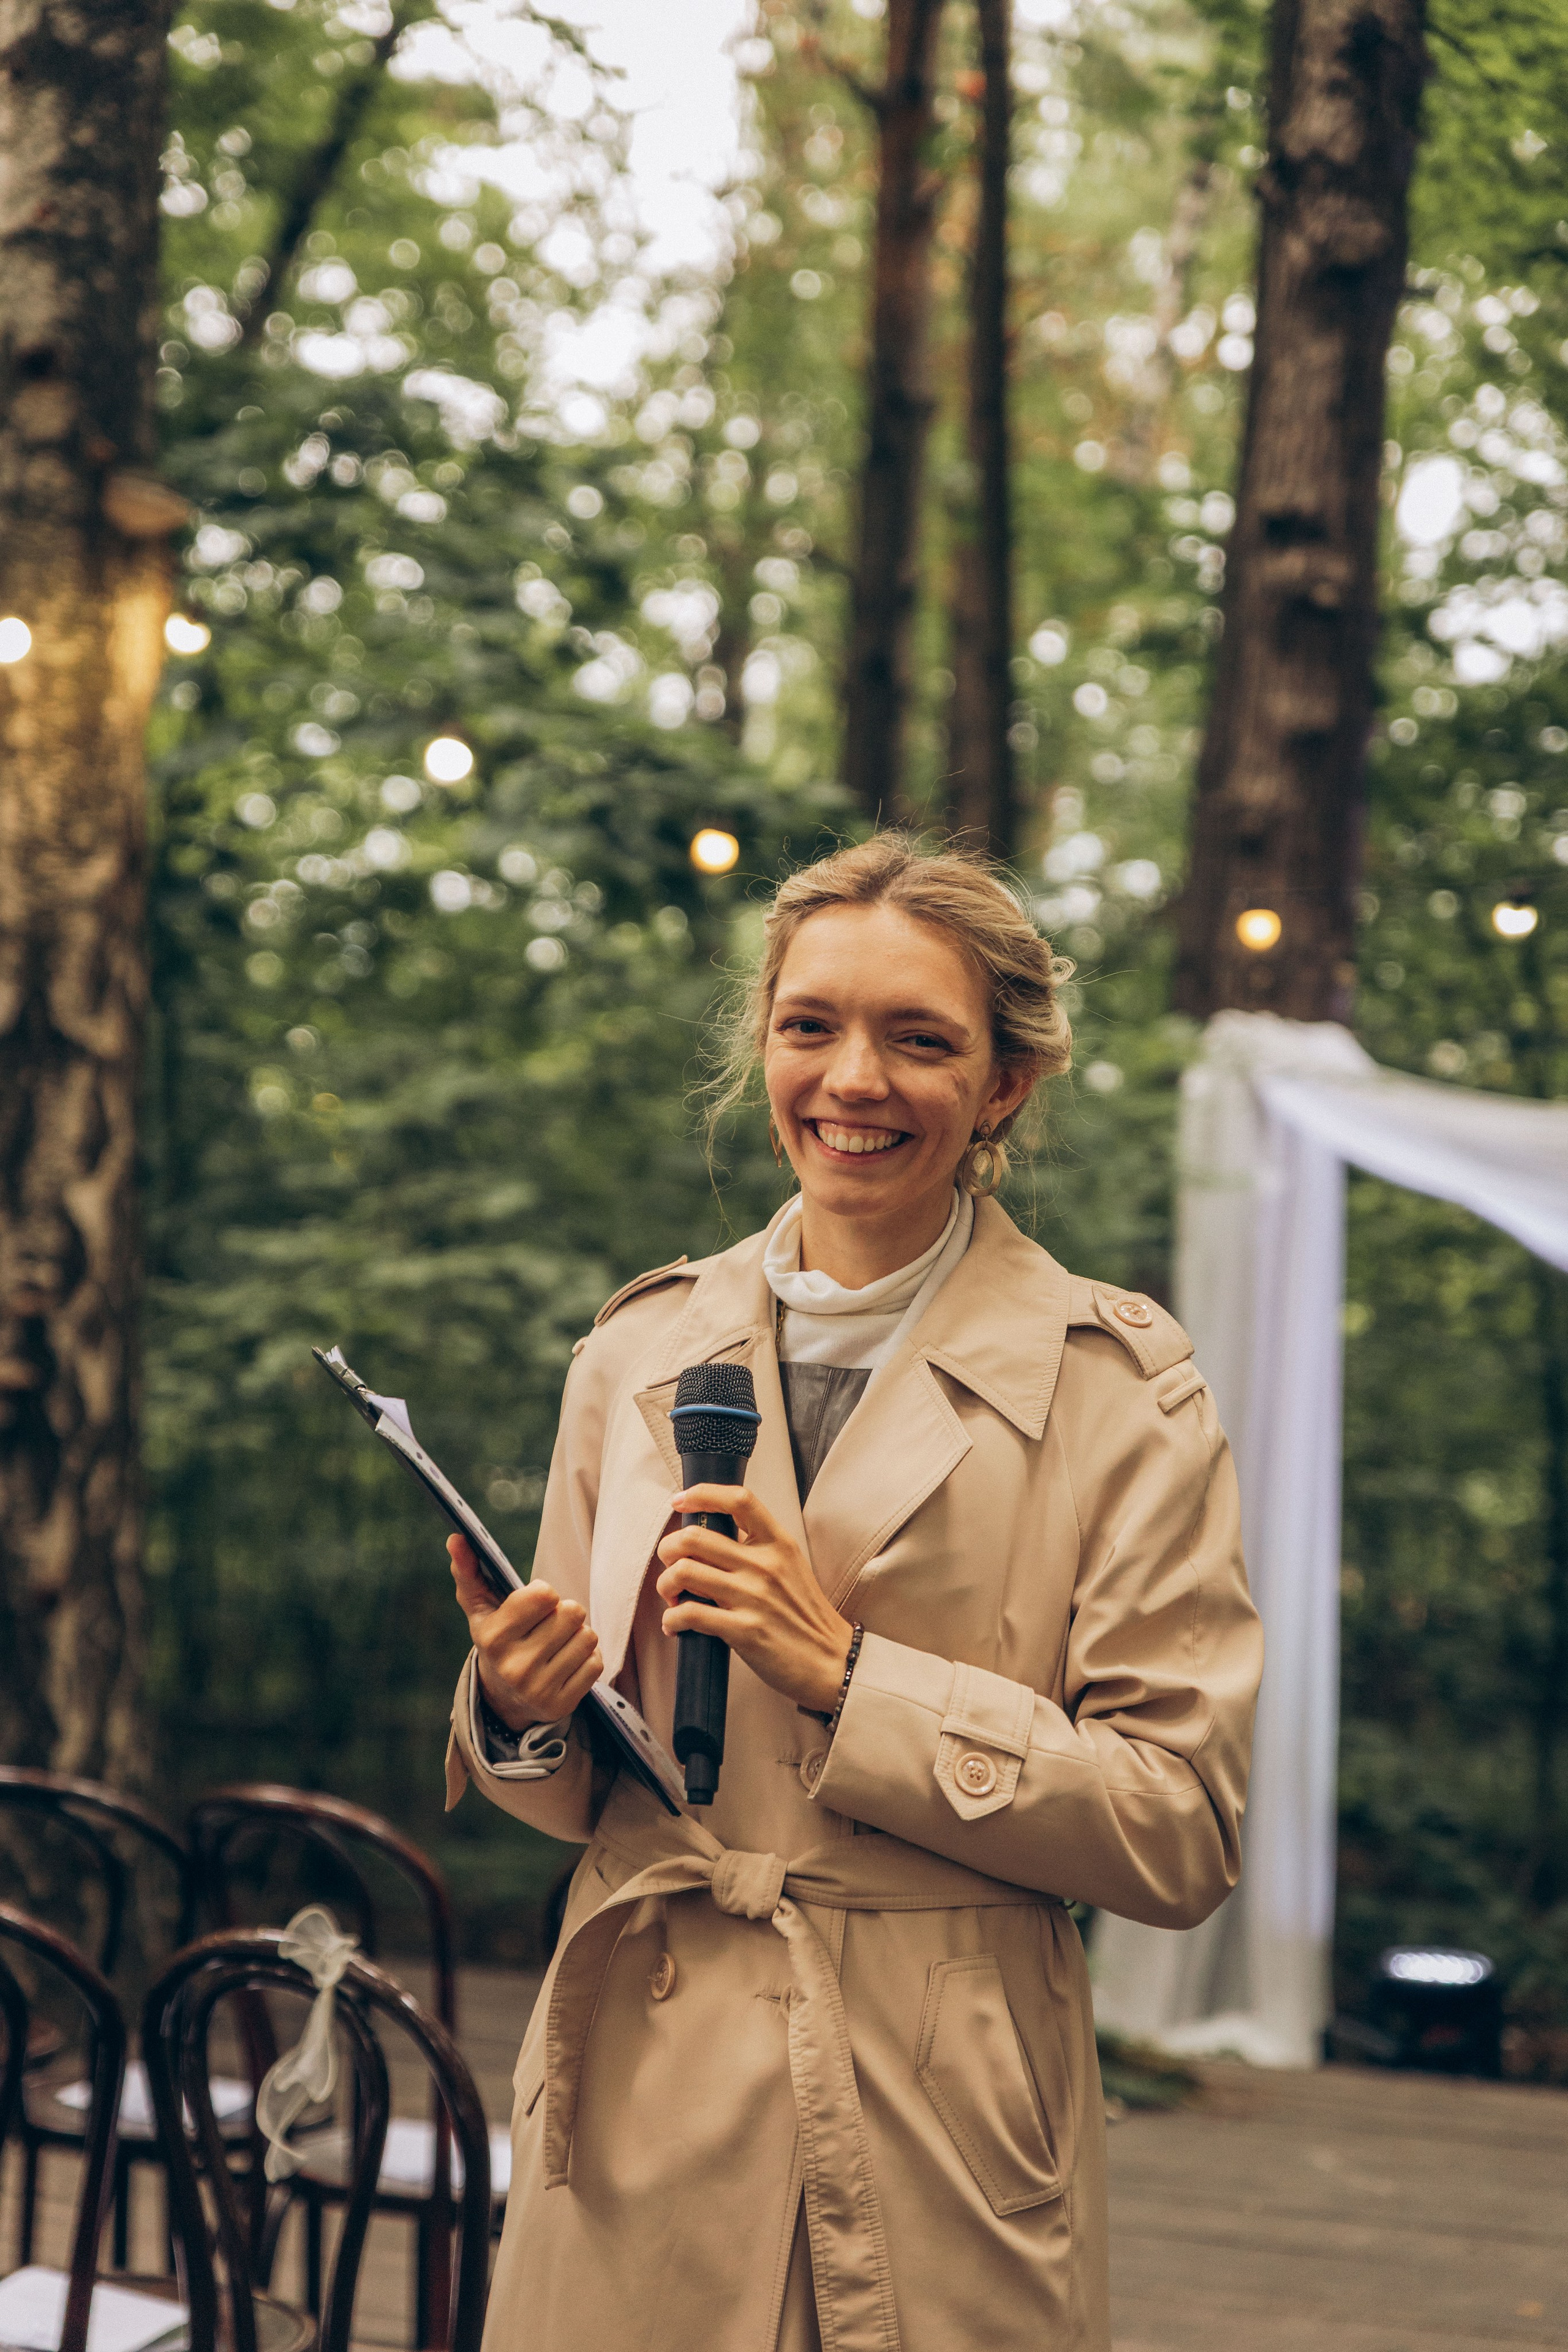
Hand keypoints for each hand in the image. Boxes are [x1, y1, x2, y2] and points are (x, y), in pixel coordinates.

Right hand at [448, 1534, 602, 1730]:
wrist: (503, 1698)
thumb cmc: (497, 1638)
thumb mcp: (479, 1607)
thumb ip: (468, 1570)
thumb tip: (456, 1536)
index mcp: (493, 1638)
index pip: (544, 1595)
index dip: (544, 1594)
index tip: (534, 1604)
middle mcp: (514, 1667)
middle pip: (572, 1613)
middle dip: (564, 1613)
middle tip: (548, 1625)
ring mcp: (538, 1689)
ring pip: (587, 1636)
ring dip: (578, 1635)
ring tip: (557, 1643)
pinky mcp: (561, 1705)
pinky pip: (596, 1663)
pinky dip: (587, 1659)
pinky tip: (566, 1663)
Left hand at [655, 1487, 851, 1716]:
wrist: (832, 1662)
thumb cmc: (806, 1617)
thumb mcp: (791, 1568)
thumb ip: (758, 1550)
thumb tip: (710, 1540)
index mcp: (779, 1544)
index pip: (738, 1500)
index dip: (702, 1494)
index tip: (679, 1502)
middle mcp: (765, 1565)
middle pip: (695, 1536)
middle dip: (668, 1549)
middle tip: (669, 1563)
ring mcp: (753, 1597)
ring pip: (684, 1571)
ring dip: (665, 1585)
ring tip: (671, 1597)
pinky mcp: (743, 1630)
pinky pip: (688, 1613)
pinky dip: (671, 1619)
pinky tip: (675, 1625)